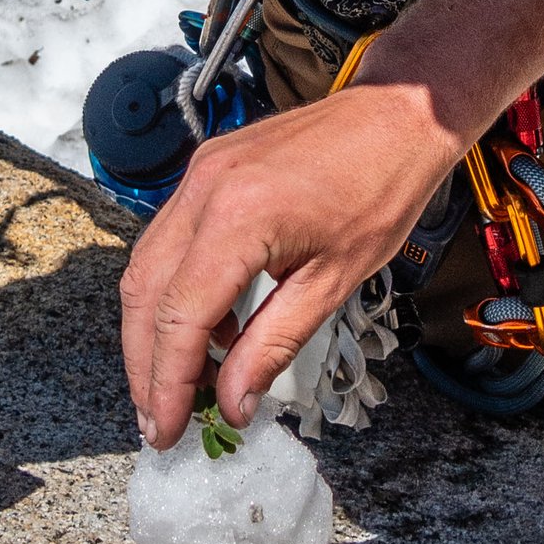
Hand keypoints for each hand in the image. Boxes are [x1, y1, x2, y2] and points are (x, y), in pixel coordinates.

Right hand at [119, 78, 461, 450]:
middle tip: (161, 420)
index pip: (179, 316)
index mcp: (238, 217)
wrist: (398, 114)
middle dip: (145, 365)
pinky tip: (211, 330)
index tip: (169, 429)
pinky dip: (177, 290)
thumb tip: (233, 402)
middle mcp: (204, 190)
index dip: (167, 382)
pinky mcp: (207, 170)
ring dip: (154, 331)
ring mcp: (200, 174)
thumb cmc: (381, 188)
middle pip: (145, 294)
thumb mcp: (334, 282)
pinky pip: (171, 239)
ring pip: (147, 266)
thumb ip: (274, 345)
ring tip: (182, 385)